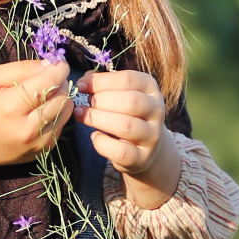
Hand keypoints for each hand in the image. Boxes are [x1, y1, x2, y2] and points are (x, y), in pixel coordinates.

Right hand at [0, 59, 74, 167]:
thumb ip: (20, 68)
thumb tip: (50, 64)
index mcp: (10, 106)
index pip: (49, 82)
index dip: (59, 68)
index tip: (58, 62)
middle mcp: (27, 128)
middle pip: (62, 96)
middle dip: (61, 81)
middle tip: (49, 77)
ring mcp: (37, 143)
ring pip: (66, 111)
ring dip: (61, 97)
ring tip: (44, 93)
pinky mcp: (43, 151)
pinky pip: (61, 124)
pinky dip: (57, 113)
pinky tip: (40, 110)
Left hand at [73, 69, 180, 208]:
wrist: (144, 148)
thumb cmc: (126, 113)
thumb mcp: (119, 94)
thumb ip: (103, 84)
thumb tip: (84, 80)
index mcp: (150, 88)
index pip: (128, 80)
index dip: (101, 81)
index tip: (81, 86)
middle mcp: (156, 110)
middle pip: (130, 101)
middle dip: (101, 101)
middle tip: (84, 104)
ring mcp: (152, 136)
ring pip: (126, 126)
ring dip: (97, 119)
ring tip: (81, 115)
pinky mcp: (142, 158)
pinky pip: (120, 151)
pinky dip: (102, 143)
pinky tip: (95, 136)